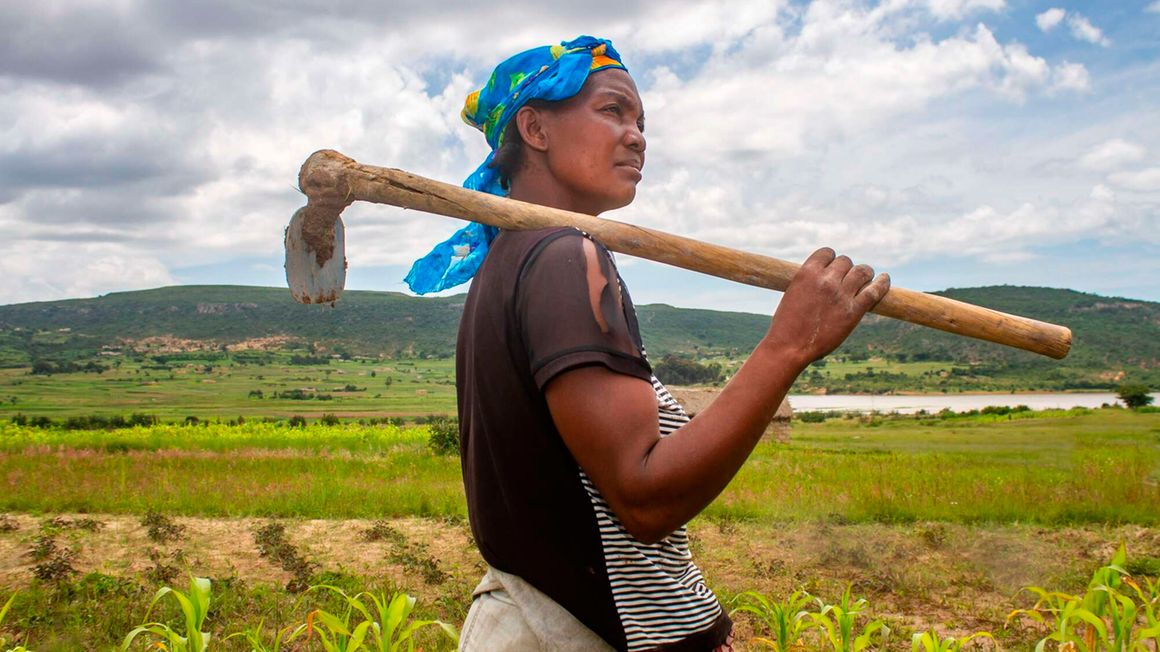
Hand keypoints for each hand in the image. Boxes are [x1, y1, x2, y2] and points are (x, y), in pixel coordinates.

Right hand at [765, 247, 889, 366]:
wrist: (789, 347)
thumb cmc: (786, 324)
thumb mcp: (792, 293)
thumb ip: (809, 282)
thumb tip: (824, 277)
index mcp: (807, 273)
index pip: (827, 253)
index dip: (831, 260)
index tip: (832, 268)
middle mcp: (826, 280)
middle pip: (845, 262)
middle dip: (846, 269)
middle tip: (846, 279)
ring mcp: (841, 295)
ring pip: (862, 271)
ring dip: (864, 273)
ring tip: (865, 278)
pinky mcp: (853, 311)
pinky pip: (874, 291)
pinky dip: (882, 283)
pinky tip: (885, 279)